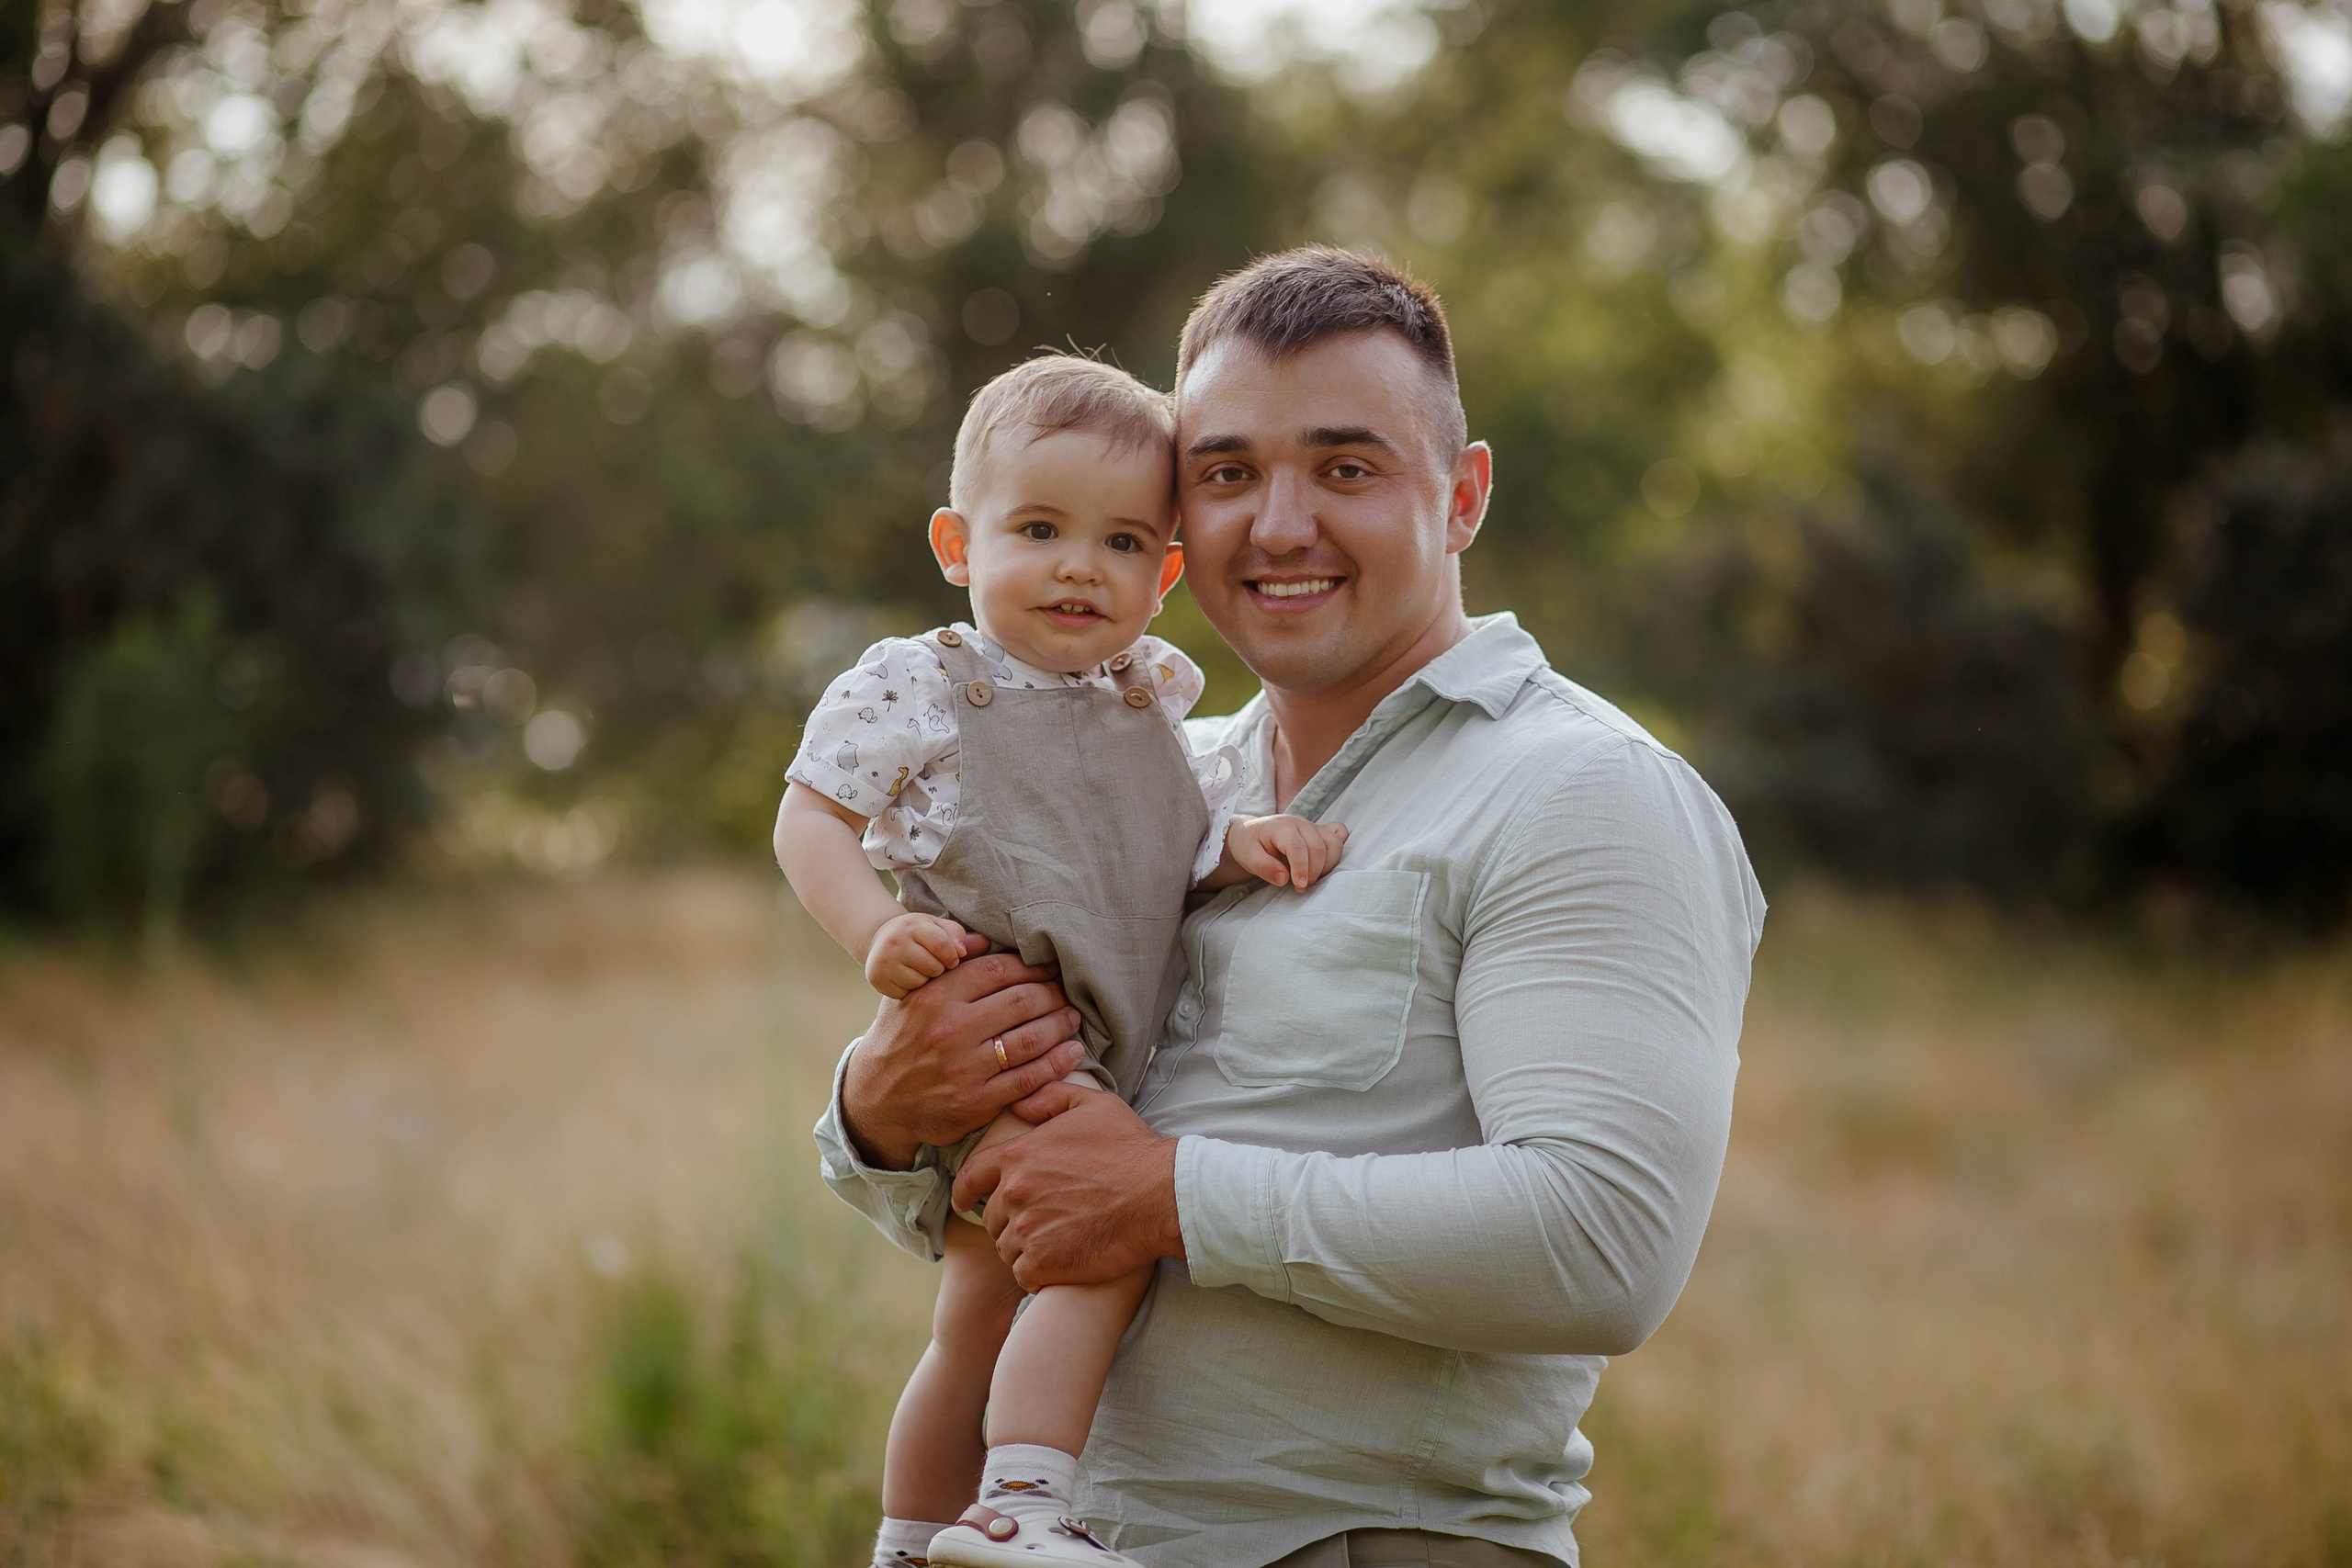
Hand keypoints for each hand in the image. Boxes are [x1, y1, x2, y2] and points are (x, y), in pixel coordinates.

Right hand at [839, 935, 1086, 1170]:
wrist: (875, 1098)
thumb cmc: (901, 1037)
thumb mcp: (909, 993)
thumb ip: (946, 965)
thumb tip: (982, 936)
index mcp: (935, 996)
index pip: (998, 970)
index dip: (1032, 966)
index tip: (1050, 966)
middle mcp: (950, 1030)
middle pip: (1022, 1002)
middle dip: (1053, 994)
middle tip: (1067, 991)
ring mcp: (964, 1069)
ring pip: (1030, 1040)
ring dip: (1061, 1025)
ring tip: (1073, 1017)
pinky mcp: (976, 1102)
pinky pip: (1028, 1079)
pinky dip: (1057, 1064)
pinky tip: (1072, 1052)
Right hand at [865, 911, 971, 997]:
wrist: (881, 939)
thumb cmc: (918, 934)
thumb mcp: (937, 926)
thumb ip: (956, 934)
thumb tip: (962, 952)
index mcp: (912, 926)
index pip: (941, 945)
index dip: (952, 956)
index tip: (952, 960)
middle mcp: (894, 942)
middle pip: (933, 967)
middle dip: (939, 968)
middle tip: (932, 964)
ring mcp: (883, 961)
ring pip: (920, 983)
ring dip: (925, 980)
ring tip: (920, 970)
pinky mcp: (877, 979)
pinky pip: (905, 994)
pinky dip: (910, 990)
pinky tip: (907, 978)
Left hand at [952, 1083, 1184, 1291]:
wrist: (1161, 1195)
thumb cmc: (1131, 1148)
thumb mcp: (1093, 1104)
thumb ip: (1049, 1099)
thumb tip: (1019, 1103)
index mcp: (1018, 1155)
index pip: (969, 1177)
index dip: (964, 1191)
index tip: (965, 1202)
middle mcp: (1015, 1193)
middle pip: (991, 1216)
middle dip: (1008, 1219)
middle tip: (1039, 1220)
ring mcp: (1027, 1230)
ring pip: (1006, 1247)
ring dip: (1024, 1247)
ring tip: (1055, 1241)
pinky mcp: (1043, 1264)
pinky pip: (1023, 1274)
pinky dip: (1037, 1273)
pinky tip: (1060, 1263)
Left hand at [1226, 814, 1348, 888]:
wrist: (1251, 834)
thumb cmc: (1249, 846)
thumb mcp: (1248, 858)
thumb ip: (1264, 867)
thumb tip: (1284, 878)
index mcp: (1280, 827)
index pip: (1297, 847)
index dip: (1301, 868)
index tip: (1300, 886)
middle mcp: (1300, 823)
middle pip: (1318, 847)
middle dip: (1313, 872)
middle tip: (1300, 887)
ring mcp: (1312, 825)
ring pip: (1333, 844)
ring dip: (1327, 866)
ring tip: (1311, 878)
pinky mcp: (1320, 831)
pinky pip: (1339, 835)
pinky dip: (1337, 852)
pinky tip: (1325, 865)